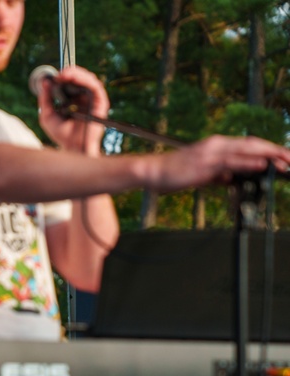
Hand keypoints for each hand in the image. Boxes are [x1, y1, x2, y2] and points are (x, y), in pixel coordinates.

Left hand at [38, 65, 109, 155]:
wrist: (71, 147)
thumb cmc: (60, 134)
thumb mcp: (47, 115)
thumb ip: (45, 99)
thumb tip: (45, 82)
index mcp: (73, 100)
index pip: (71, 82)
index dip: (64, 76)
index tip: (55, 76)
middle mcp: (84, 99)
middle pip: (81, 79)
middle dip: (71, 72)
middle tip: (60, 73)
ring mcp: (93, 100)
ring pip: (89, 80)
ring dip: (78, 74)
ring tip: (66, 73)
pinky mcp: (100, 103)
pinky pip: (96, 87)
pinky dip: (86, 80)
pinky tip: (76, 78)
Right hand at [154, 135, 289, 191]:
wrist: (151, 171)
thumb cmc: (172, 172)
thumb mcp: (200, 173)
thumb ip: (218, 174)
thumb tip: (232, 178)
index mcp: (216, 145)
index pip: (248, 145)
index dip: (268, 149)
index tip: (283, 156)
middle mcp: (216, 144)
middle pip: (252, 144)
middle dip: (274, 150)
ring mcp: (211, 153)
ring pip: (246, 150)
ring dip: (267, 156)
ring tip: (285, 160)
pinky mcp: (204, 164)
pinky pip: (230, 162)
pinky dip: (248, 163)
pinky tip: (260, 165)